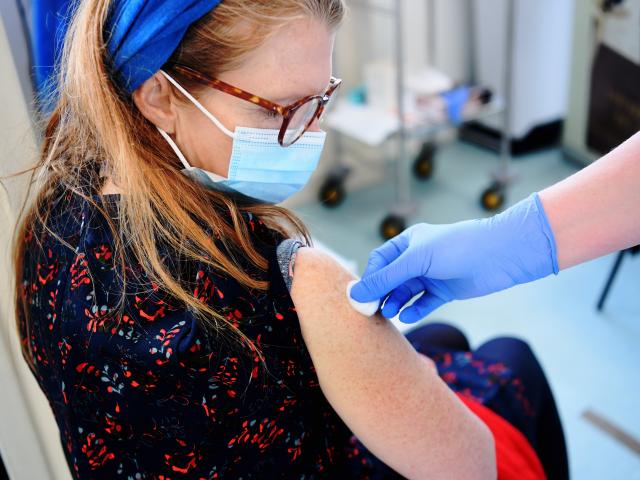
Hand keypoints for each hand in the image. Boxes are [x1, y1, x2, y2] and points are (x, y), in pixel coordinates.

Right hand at [350, 193, 558, 322]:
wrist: (499, 255)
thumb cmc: (456, 248)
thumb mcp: (415, 261)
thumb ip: (385, 279)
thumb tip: (356, 294)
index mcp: (408, 242)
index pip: (380, 262)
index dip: (370, 279)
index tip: (362, 297)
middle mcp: (418, 258)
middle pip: (391, 279)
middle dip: (381, 295)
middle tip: (372, 312)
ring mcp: (432, 275)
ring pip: (406, 292)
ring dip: (396, 303)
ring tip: (390, 314)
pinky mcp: (445, 290)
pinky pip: (424, 303)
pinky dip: (415, 310)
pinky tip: (408, 316)